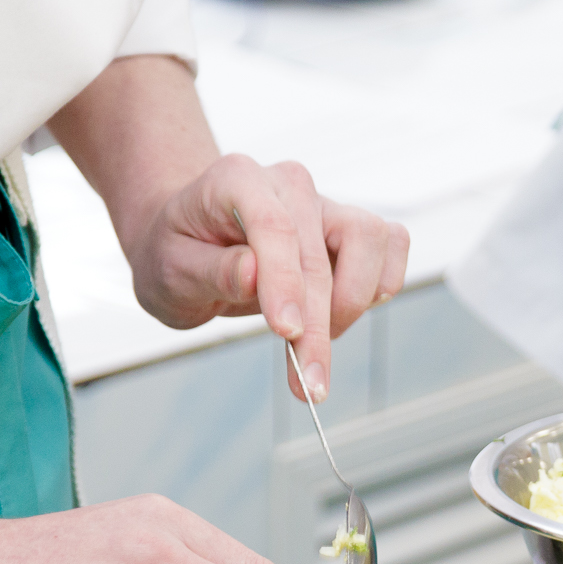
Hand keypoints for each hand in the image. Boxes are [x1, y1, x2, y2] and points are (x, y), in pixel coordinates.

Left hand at [126, 155, 409, 401]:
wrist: (192, 243)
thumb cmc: (177, 255)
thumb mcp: (170, 270)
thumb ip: (211, 271)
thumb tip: (253, 275)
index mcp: (237, 179)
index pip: (274, 227)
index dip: (285, 282)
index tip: (286, 333)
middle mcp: (288, 184)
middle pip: (321, 252)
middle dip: (318, 324)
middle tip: (308, 384)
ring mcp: (325, 203)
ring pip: (371, 240)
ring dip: (354, 303)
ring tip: (315, 340)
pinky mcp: (350, 227)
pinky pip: (392, 245)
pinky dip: (380, 285)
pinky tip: (343, 314)